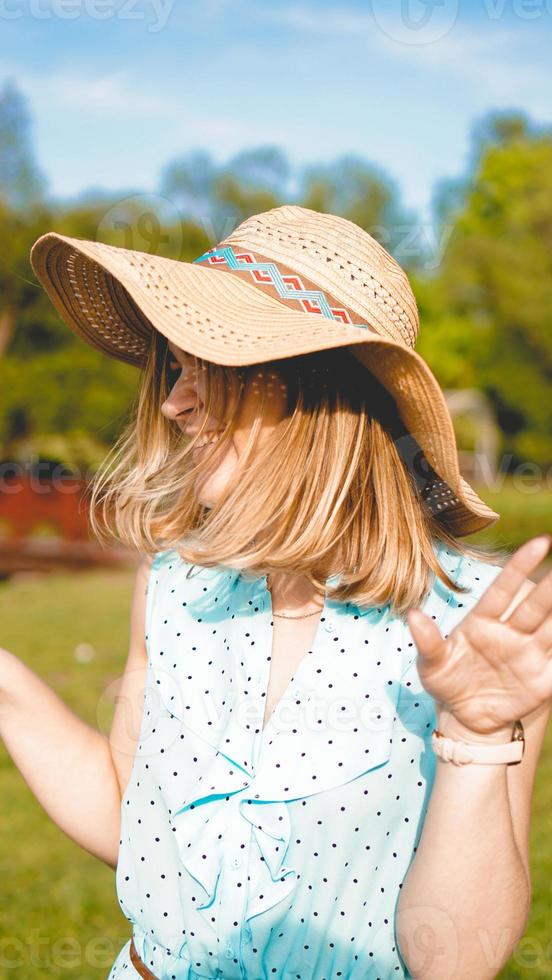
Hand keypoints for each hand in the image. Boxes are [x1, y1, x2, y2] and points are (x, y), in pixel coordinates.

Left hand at [406, 535, 551, 737]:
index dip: (520, 565)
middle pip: (535, 606)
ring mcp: (527, 655)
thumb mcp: (431, 665)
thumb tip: (413, 616)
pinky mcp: (541, 680)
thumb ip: (428, 641)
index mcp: (483, 621)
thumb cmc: (446, 683)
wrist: (463, 718)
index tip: (540, 542)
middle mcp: (510, 632)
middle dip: (550, 587)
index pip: (504, 588)